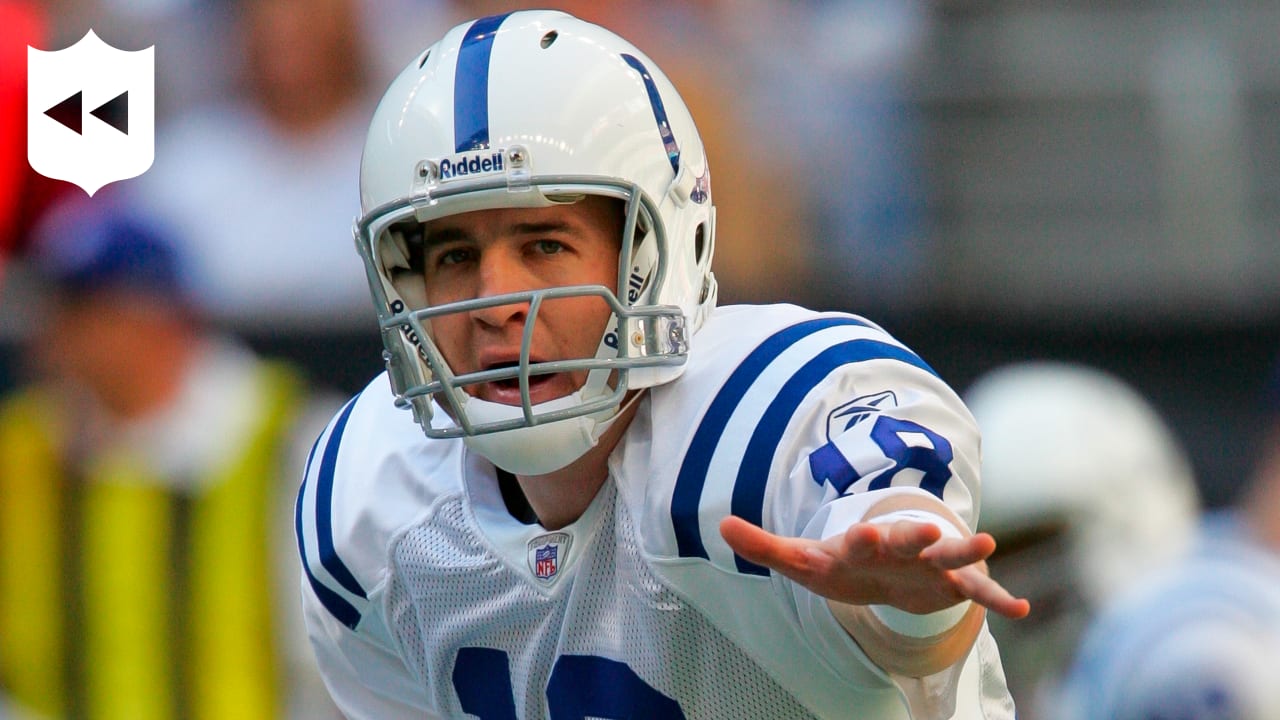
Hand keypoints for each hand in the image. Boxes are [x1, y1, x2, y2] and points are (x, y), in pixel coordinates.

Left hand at [719, 515, 1029, 619]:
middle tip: (933, 530)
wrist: (881, 568)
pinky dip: (998, 599)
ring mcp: (929, 564)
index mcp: (863, 542)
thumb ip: (763, 545)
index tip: (864, 534)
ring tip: (988, 545)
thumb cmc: (838, 564)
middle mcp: (900, 547)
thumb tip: (721, 526)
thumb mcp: (800, 560)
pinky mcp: (950, 583)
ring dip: (967, 551)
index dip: (863, 537)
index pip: (862, 538)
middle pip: (910, 538)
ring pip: (951, 556)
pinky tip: (1022, 610)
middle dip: (919, 535)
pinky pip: (977, 592)